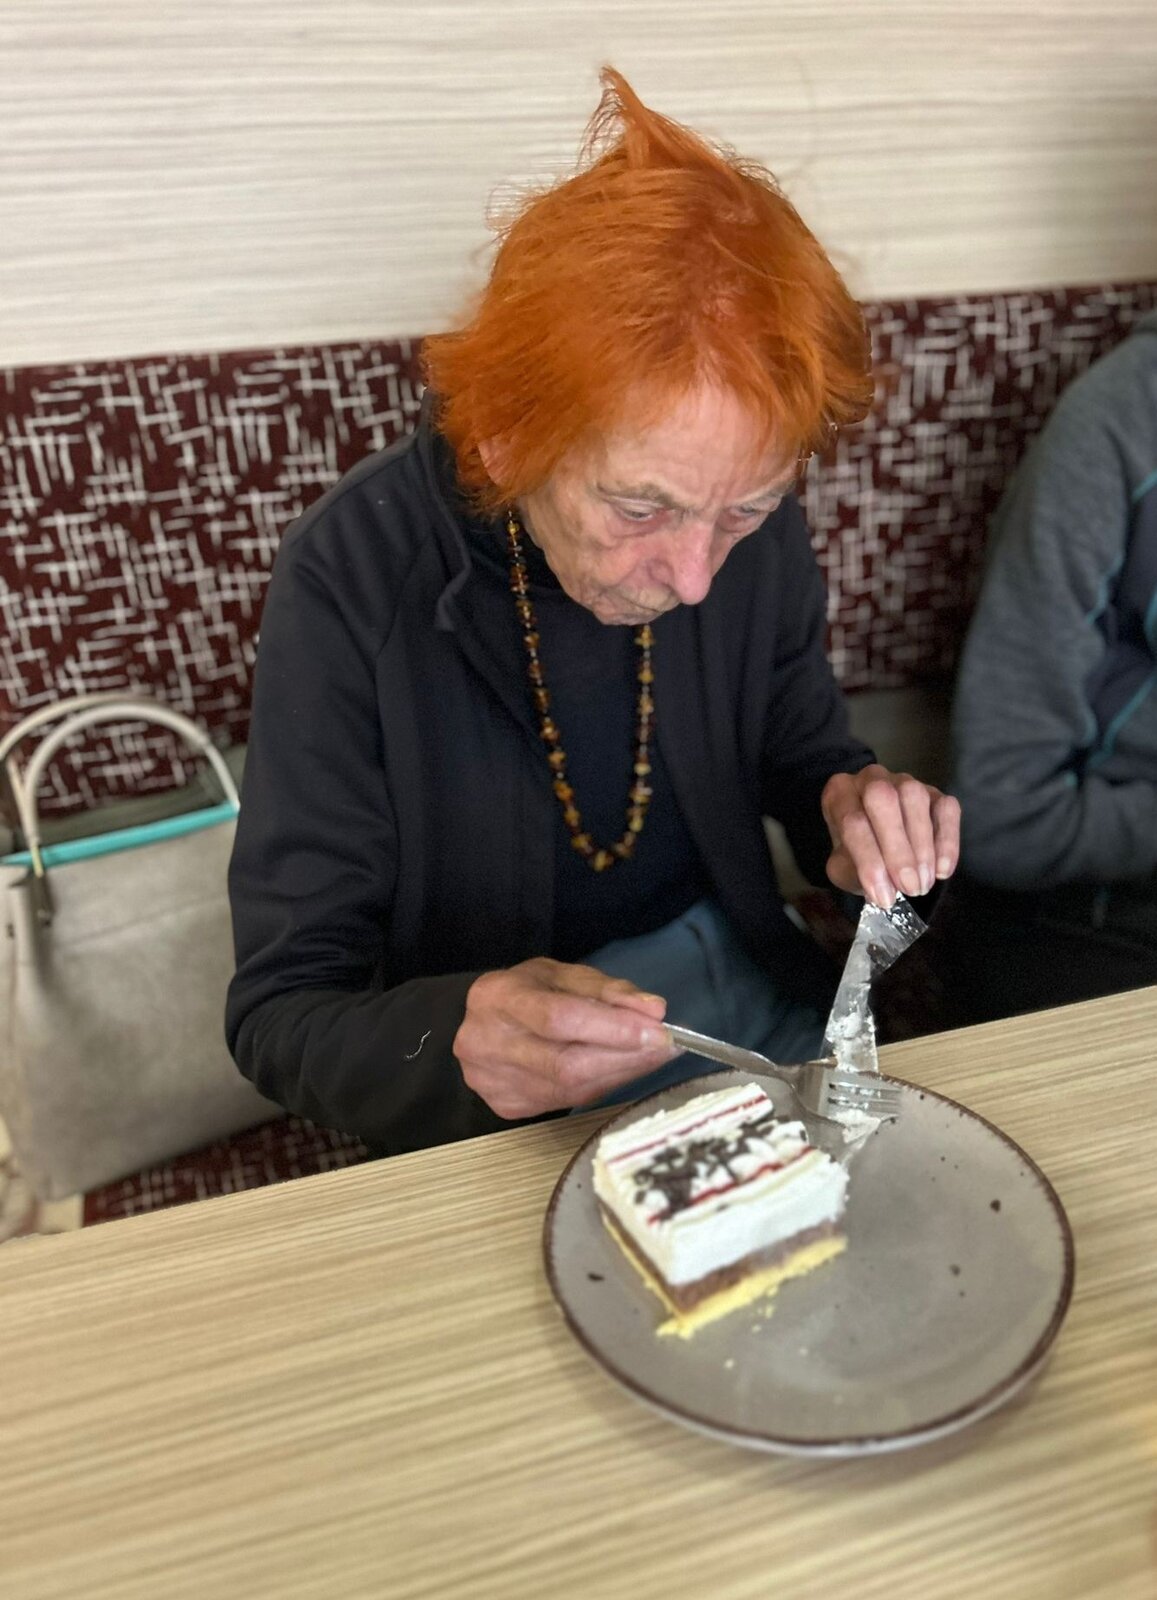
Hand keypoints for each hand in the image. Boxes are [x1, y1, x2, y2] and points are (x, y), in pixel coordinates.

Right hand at [455, 958, 673, 1119]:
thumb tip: (653, 1011)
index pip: (560, 1019)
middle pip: (568, 1064)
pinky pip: (567, 1101)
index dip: (612, 1029)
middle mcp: (487, 1043)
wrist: (479, 1024)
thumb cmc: (524, 992)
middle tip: (666, 1048)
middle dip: (626, 1057)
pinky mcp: (506, 1106)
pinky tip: (620, 1070)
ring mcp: (493, 1082)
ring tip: (651, 1057)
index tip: (657, 1031)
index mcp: (498, 998)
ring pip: (572, 1089)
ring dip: (621, 1073)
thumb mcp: (562, 974)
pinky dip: (602, 1086)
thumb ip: (607, 990)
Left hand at [821, 764, 960, 905]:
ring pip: (915, 798)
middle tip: (909, 888)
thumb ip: (854, 873)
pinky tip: (941, 870)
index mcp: (839, 794)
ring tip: (923, 884)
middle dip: (898, 848)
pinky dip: (947, 840)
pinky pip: (946, 808)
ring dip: (922, 847)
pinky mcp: (935, 792)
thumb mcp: (843, 868)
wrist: (876, 845)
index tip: (884, 897)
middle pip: (883, 798)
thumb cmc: (855, 854)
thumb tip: (882, 887)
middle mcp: (870, 779)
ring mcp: (904, 781)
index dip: (870, 861)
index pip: (852, 822)